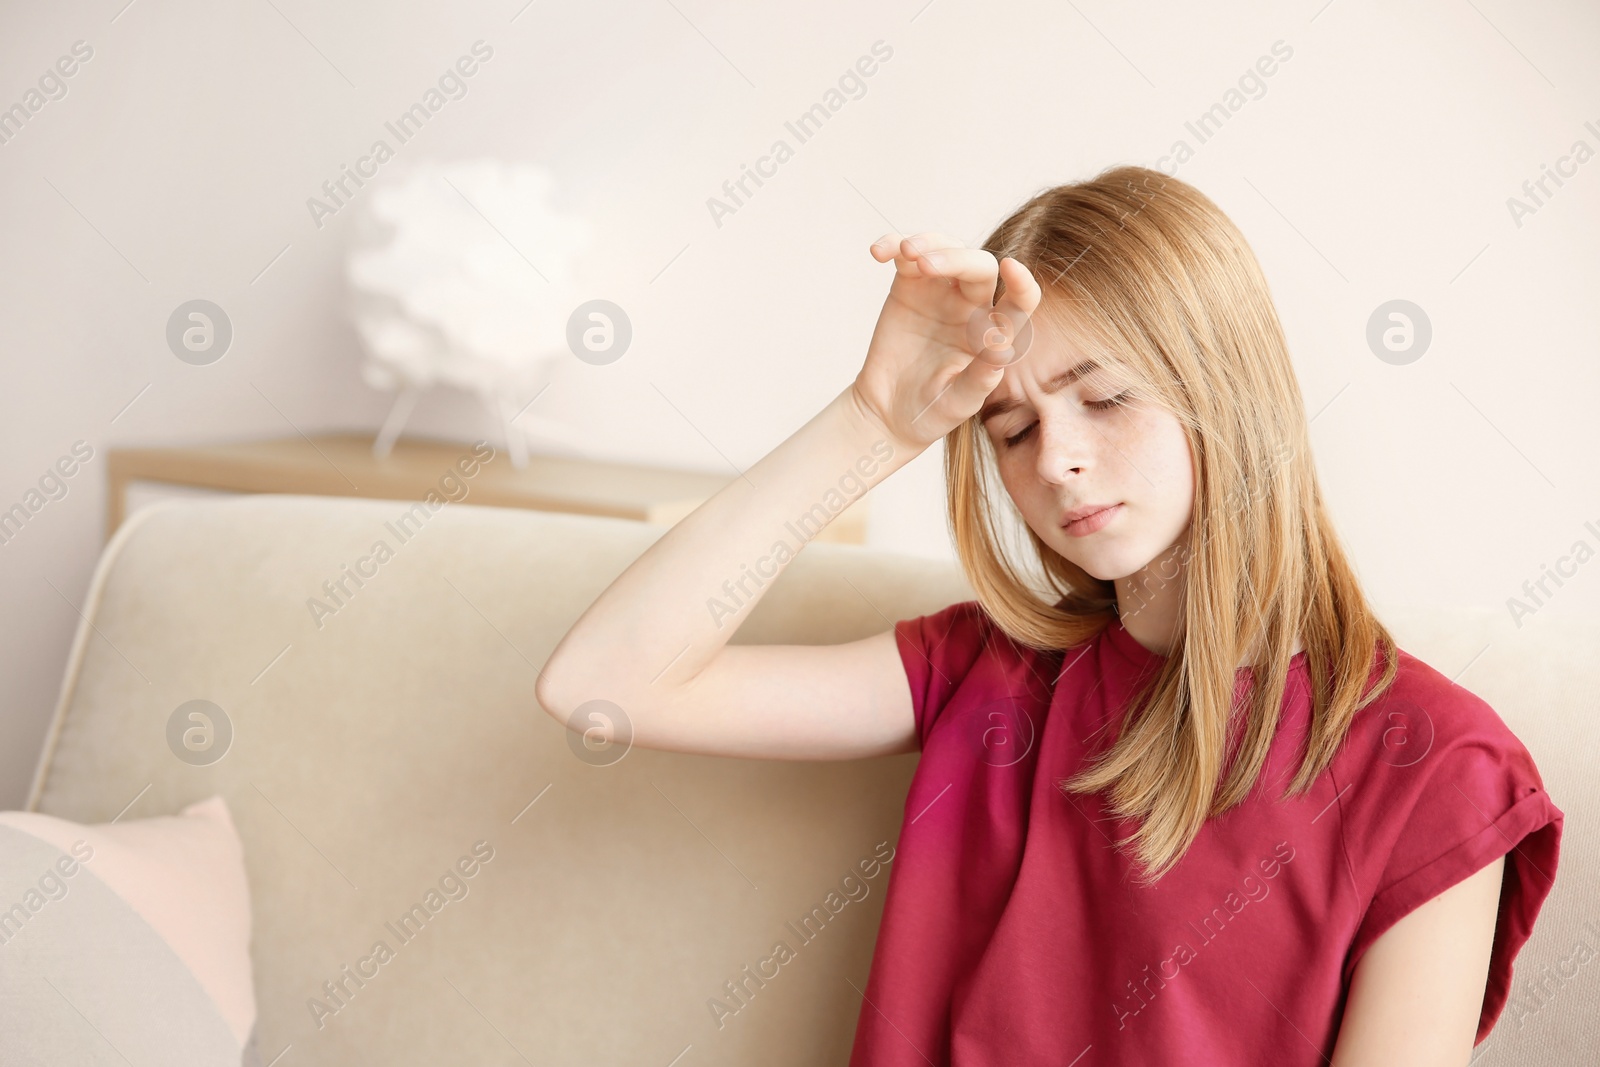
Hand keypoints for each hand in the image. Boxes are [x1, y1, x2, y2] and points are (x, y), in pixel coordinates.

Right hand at [849, 232, 1041, 453]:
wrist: (889, 413)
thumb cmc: (932, 411)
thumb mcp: (959, 402)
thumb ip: (981, 378)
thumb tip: (1002, 348)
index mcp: (995, 333)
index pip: (1020, 301)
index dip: (1022, 282)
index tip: (1011, 268)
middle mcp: (974, 306)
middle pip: (978, 266)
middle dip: (955, 259)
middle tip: (925, 265)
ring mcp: (941, 293)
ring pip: (946, 249)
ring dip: (929, 243)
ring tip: (906, 253)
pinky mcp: (909, 287)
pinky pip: (907, 256)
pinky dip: (894, 246)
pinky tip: (879, 252)